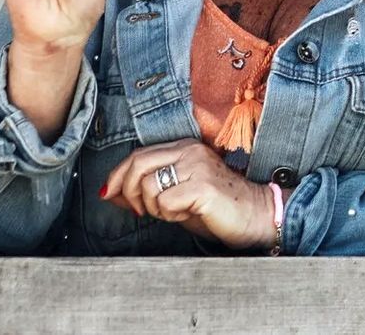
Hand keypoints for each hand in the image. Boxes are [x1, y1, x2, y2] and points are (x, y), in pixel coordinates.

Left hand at [101, 139, 276, 249]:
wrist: (255, 215)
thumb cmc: (216, 208)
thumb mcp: (174, 198)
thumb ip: (145, 192)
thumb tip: (110, 194)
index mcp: (183, 148)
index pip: (138, 155)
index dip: (117, 175)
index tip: (109, 194)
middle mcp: (190, 151)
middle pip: (138, 164)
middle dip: (129, 192)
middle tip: (139, 211)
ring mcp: (198, 166)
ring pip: (149, 185)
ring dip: (153, 208)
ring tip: (174, 213)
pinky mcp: (203, 186)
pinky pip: (166, 202)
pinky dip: (170, 215)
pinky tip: (187, 214)